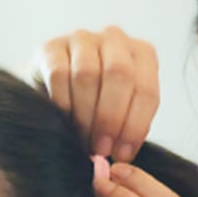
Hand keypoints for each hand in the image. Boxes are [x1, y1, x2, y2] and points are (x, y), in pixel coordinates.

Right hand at [33, 27, 158, 161]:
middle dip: (111, 117)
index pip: (146, 89)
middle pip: (119, 74)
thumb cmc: (95, 107)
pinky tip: (64, 123)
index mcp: (141, 54)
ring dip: (86, 115)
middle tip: (101, 149)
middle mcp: (114, 39)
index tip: (122, 154)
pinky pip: (59, 75)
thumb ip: (128, 128)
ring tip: (83, 141)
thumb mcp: (121, 114)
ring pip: (88, 74)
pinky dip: (63, 105)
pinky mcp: (51, 47)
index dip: (135, 126)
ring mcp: (82, 39)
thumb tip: (122, 157)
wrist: (52, 95)